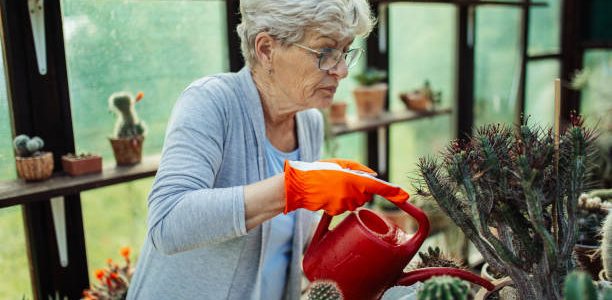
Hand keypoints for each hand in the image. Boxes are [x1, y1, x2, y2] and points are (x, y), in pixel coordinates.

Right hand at [283, 159, 408, 214]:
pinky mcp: (337, 211)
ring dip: (349, 196)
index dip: (393, 192)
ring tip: (334, 187)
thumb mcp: (340, 163)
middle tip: (344, 181)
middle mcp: (352, 193)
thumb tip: (375, 177)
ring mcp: (345, 204)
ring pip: (356, 202)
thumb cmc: (320, 171)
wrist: (300, 186)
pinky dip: (340, 202)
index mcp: (354, 179)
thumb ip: (359, 169)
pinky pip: (345, 207)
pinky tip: (329, 195)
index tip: (404, 195)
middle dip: (360, 189)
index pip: (379, 186)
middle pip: (366, 195)